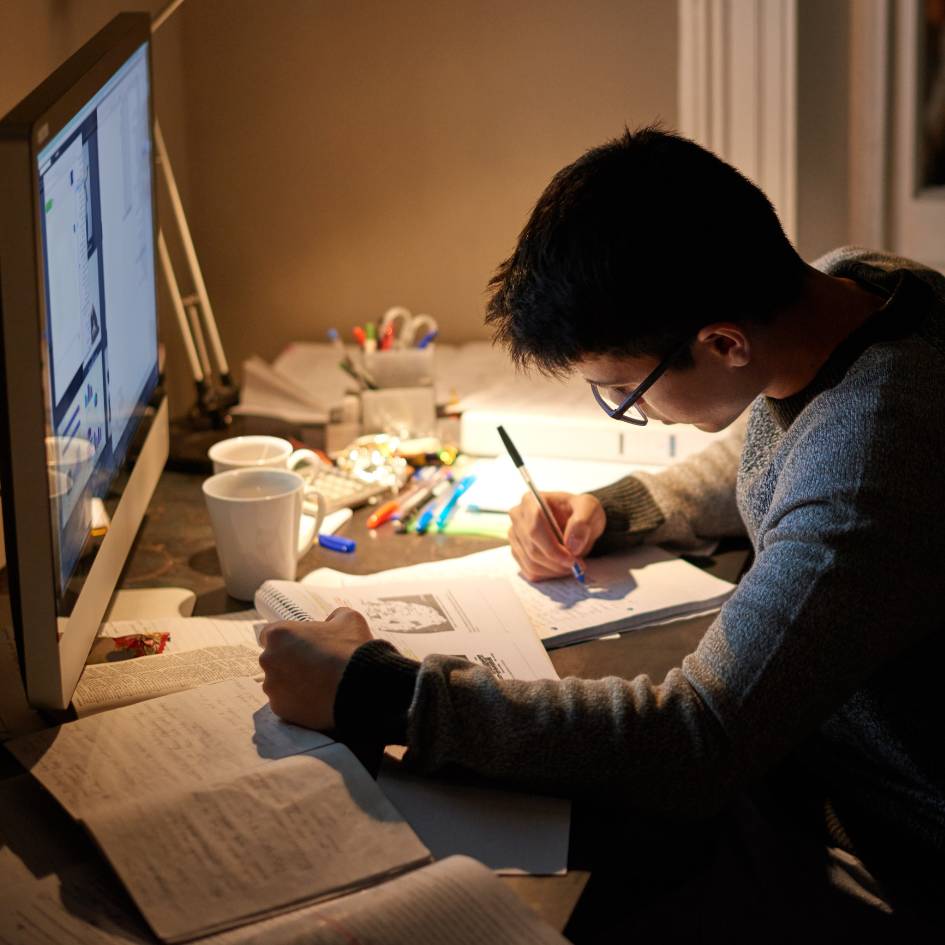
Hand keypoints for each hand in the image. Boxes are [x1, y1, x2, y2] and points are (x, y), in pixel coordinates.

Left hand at [258, 607, 371, 730]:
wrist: (360, 686)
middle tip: (313, 666)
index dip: (287, 639)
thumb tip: (331, 622)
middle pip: (274, 660)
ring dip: (292, 683)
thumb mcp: (348, 619)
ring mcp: (272, 686)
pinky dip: (298, 702)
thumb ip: (332, 617)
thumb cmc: (351, 648)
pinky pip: (286, 703)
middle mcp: (268, 659)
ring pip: (278, 683)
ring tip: (318, 685)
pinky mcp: (280, 709)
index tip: (300, 645)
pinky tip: (317, 699)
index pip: (269, 634)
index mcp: (279, 634)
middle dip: (289, 662)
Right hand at [508, 491, 605, 581]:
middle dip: (557, 562)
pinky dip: (548, 574)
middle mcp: (518, 517)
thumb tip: (571, 544)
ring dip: (554, 570)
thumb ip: (583, 521)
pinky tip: (562, 567)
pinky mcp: (518, 551)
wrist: (579, 521)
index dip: (552, 548)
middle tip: (577, 565)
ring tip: (573, 566)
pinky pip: (530, 571)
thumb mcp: (590, 508)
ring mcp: (515, 535)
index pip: (534, 528)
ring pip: (531, 563)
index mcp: (531, 501)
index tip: (572, 559)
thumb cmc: (581, 511)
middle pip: (532, 548)